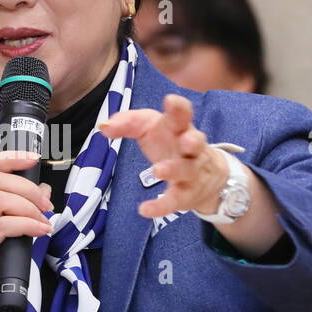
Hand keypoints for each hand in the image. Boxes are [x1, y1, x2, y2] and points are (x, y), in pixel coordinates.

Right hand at [0, 150, 53, 311]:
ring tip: (43, 220)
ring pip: (1, 199)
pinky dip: (26, 225)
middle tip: (46, 205)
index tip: (33, 159)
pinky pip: (3, 225)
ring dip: (30, 207)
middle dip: (29, 188)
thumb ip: (17, 213)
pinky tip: (38, 231)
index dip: (12, 158)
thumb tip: (42, 194)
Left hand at [98, 93, 228, 218]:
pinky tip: (145, 210)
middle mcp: (190, 148)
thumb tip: (103, 126)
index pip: (183, 115)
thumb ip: (128, 123)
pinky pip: (174, 200)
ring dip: (174, 170)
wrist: (207, 176)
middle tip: (186, 140)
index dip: (179, 108)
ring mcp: (191, 172)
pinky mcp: (186, 194)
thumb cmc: (170, 143)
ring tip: (157, 171)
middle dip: (193, 140)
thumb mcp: (150, 127)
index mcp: (180, 128)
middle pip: (196, 141)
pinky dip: (160, 206)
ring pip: (187, 171)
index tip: (171, 100)